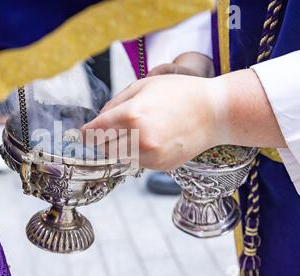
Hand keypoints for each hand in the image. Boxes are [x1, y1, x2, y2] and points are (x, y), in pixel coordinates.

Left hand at [82, 75, 222, 170]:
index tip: (83, 133)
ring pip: (119, 157)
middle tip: (110, 130)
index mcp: (132, 116)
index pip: (95, 131)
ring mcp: (150, 156)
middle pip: (103, 148)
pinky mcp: (160, 166)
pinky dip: (137, 153)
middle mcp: (138, 140)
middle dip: (102, 139)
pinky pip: (136, 162)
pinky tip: (153, 138)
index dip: (86, 132)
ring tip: (138, 131)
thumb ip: (115, 103)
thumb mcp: (143, 86)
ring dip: (119, 147)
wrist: (216, 113)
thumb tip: (99, 119)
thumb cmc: (181, 93)